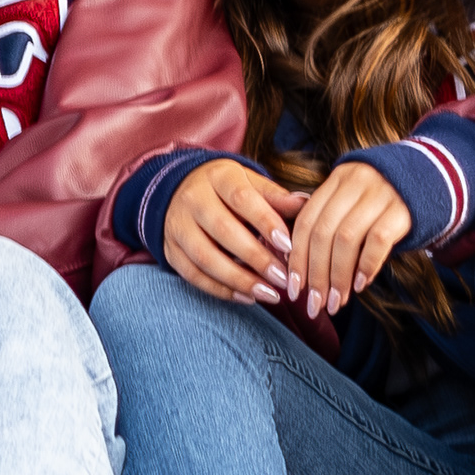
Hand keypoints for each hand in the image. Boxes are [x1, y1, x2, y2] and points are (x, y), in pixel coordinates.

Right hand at [162, 156, 307, 303]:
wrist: (179, 189)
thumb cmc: (226, 189)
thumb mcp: (249, 183)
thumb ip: (274, 196)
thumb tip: (304, 203)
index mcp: (217, 177)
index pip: (241, 198)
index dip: (265, 222)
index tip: (289, 246)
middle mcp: (193, 199)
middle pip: (223, 230)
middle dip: (255, 258)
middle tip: (283, 278)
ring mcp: (178, 226)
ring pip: (205, 257)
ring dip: (239, 280)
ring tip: (269, 294)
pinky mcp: (170, 250)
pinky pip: (193, 275)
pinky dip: (221, 290)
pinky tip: (247, 297)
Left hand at [287, 161, 412, 321]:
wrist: (439, 179)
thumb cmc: (387, 201)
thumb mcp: (355, 200)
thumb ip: (331, 221)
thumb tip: (299, 268)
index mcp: (337, 179)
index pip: (307, 221)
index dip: (297, 257)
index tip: (294, 288)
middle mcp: (356, 182)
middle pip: (323, 233)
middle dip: (315, 274)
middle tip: (314, 304)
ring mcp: (381, 193)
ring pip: (346, 239)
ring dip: (338, 277)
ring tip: (336, 302)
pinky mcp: (404, 209)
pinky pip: (378, 241)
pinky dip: (366, 266)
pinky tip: (361, 285)